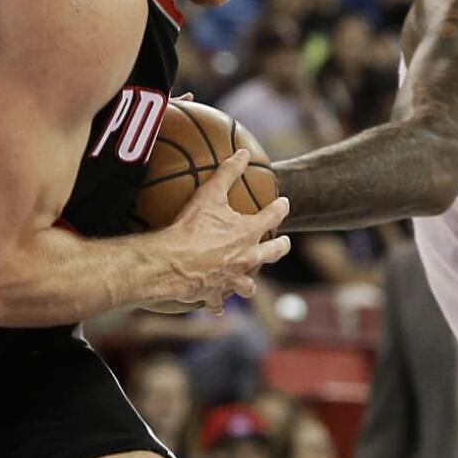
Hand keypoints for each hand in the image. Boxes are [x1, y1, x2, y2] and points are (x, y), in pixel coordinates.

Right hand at [159, 150, 290, 313]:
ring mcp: (232, 280)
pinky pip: (218, 302)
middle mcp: (246, 258)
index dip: (280, 208)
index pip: (272, 217)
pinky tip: (216, 305)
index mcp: (248, 233)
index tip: (285, 203)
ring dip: (250, 283)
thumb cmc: (192, 228)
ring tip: (250, 283)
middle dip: (279, 247)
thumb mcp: (210, 194)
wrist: (173, 263)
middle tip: (284, 243)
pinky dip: (217, 303)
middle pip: (271, 254)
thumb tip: (244, 152)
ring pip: (249, 285)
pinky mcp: (214, 294)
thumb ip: (228, 172)